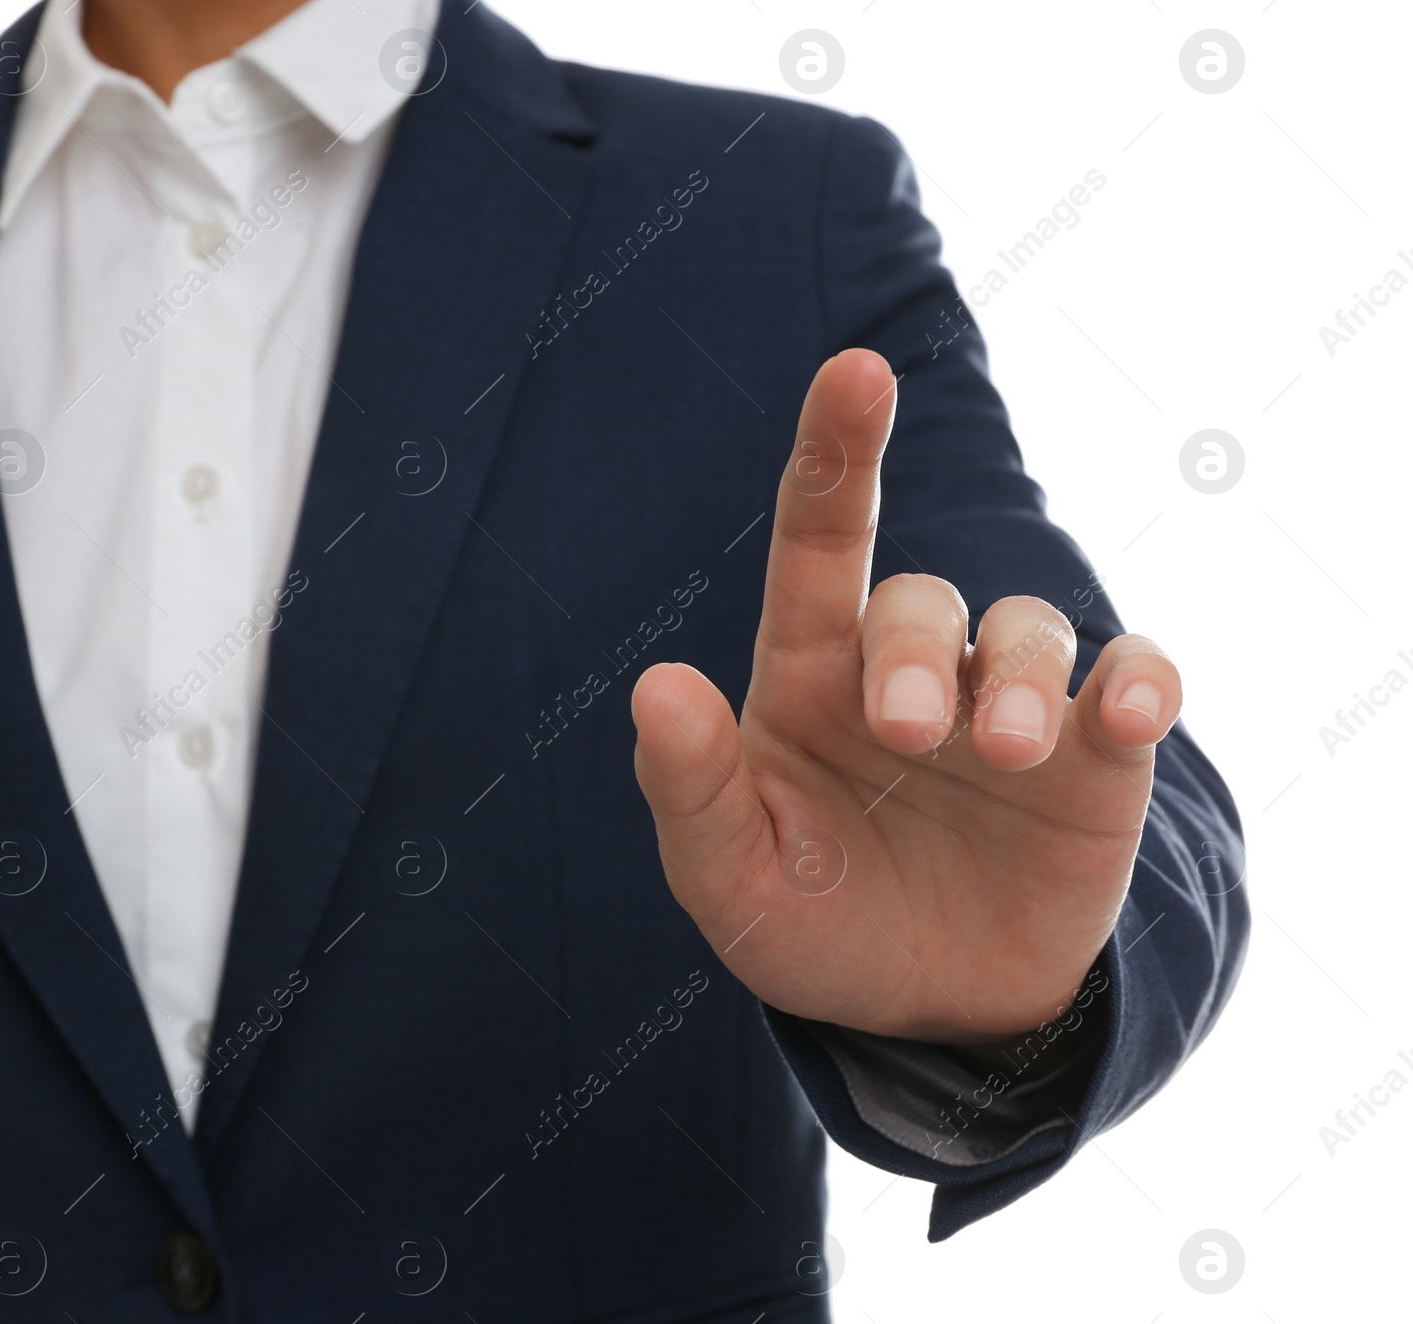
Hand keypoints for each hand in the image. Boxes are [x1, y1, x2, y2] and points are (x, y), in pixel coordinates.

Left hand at [629, 349, 1180, 1042]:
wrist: (920, 1013)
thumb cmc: (811, 926)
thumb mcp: (728, 880)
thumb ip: (689, 791)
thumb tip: (658, 688)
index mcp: (810, 674)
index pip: (821, 536)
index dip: (837, 452)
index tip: (856, 371)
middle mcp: (911, 669)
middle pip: (922, 600)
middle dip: (915, 651)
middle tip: (901, 732)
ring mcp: (1007, 707)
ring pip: (1029, 628)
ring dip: (1021, 675)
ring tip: (1007, 748)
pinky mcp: (1094, 760)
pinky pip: (1132, 682)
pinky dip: (1140, 681)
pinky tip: (1129, 710)